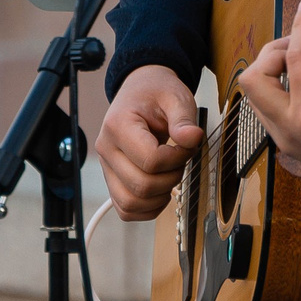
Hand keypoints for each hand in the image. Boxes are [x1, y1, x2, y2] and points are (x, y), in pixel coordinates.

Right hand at [98, 65, 204, 220]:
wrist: (140, 92)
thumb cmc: (156, 94)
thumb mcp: (175, 98)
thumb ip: (184, 120)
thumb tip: (193, 138)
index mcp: (118, 125)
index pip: (150, 160)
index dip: (177, 159)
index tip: (187, 145)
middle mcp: (106, 149)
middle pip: (141, 186)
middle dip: (171, 178)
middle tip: (181, 160)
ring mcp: (107, 167)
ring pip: (130, 203)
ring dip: (159, 197)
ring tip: (170, 175)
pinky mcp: (112, 181)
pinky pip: (125, 209)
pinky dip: (147, 208)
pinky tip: (161, 190)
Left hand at [237, 0, 300, 214]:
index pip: (294, 60)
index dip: (300, 27)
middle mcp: (289, 130)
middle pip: (253, 79)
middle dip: (273, 52)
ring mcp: (284, 139)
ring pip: (254, 94)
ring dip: (271, 70)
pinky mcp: (286, 142)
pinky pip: (266, 107)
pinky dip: (278, 86)